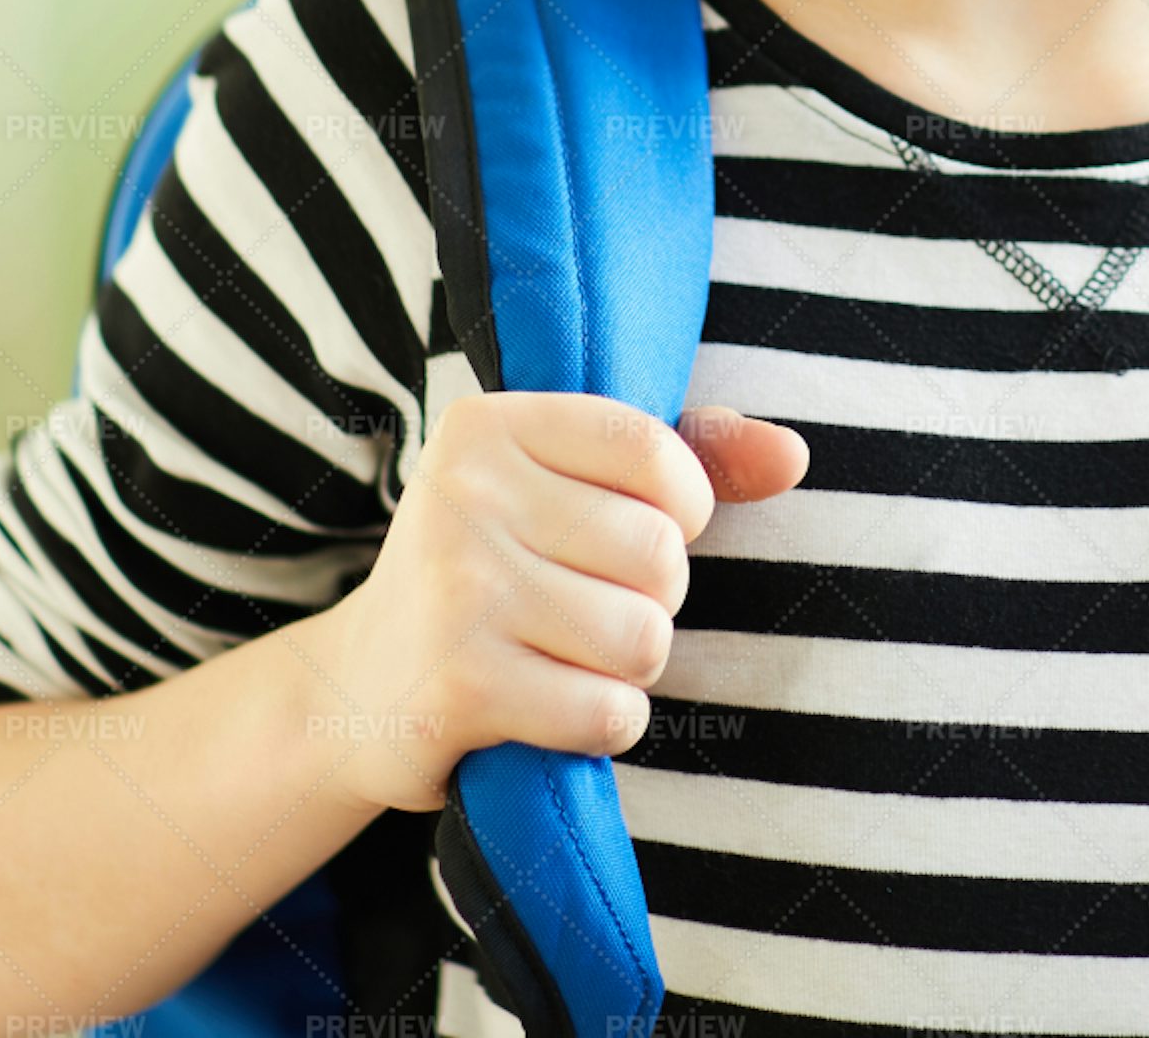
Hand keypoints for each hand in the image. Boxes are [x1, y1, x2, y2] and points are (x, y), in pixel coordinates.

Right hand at [306, 395, 808, 812]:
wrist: (354, 690)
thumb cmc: (491, 573)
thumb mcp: (569, 489)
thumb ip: (688, 457)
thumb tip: (795, 455)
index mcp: (490, 425)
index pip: (651, 450)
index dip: (682, 507)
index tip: (645, 530)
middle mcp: (464, 496)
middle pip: (658, 556)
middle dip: (653, 600)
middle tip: (588, 611)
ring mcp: (457, 593)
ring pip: (643, 639)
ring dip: (630, 668)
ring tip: (570, 659)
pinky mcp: (460, 687)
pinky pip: (608, 711)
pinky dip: (603, 723)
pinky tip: (551, 709)